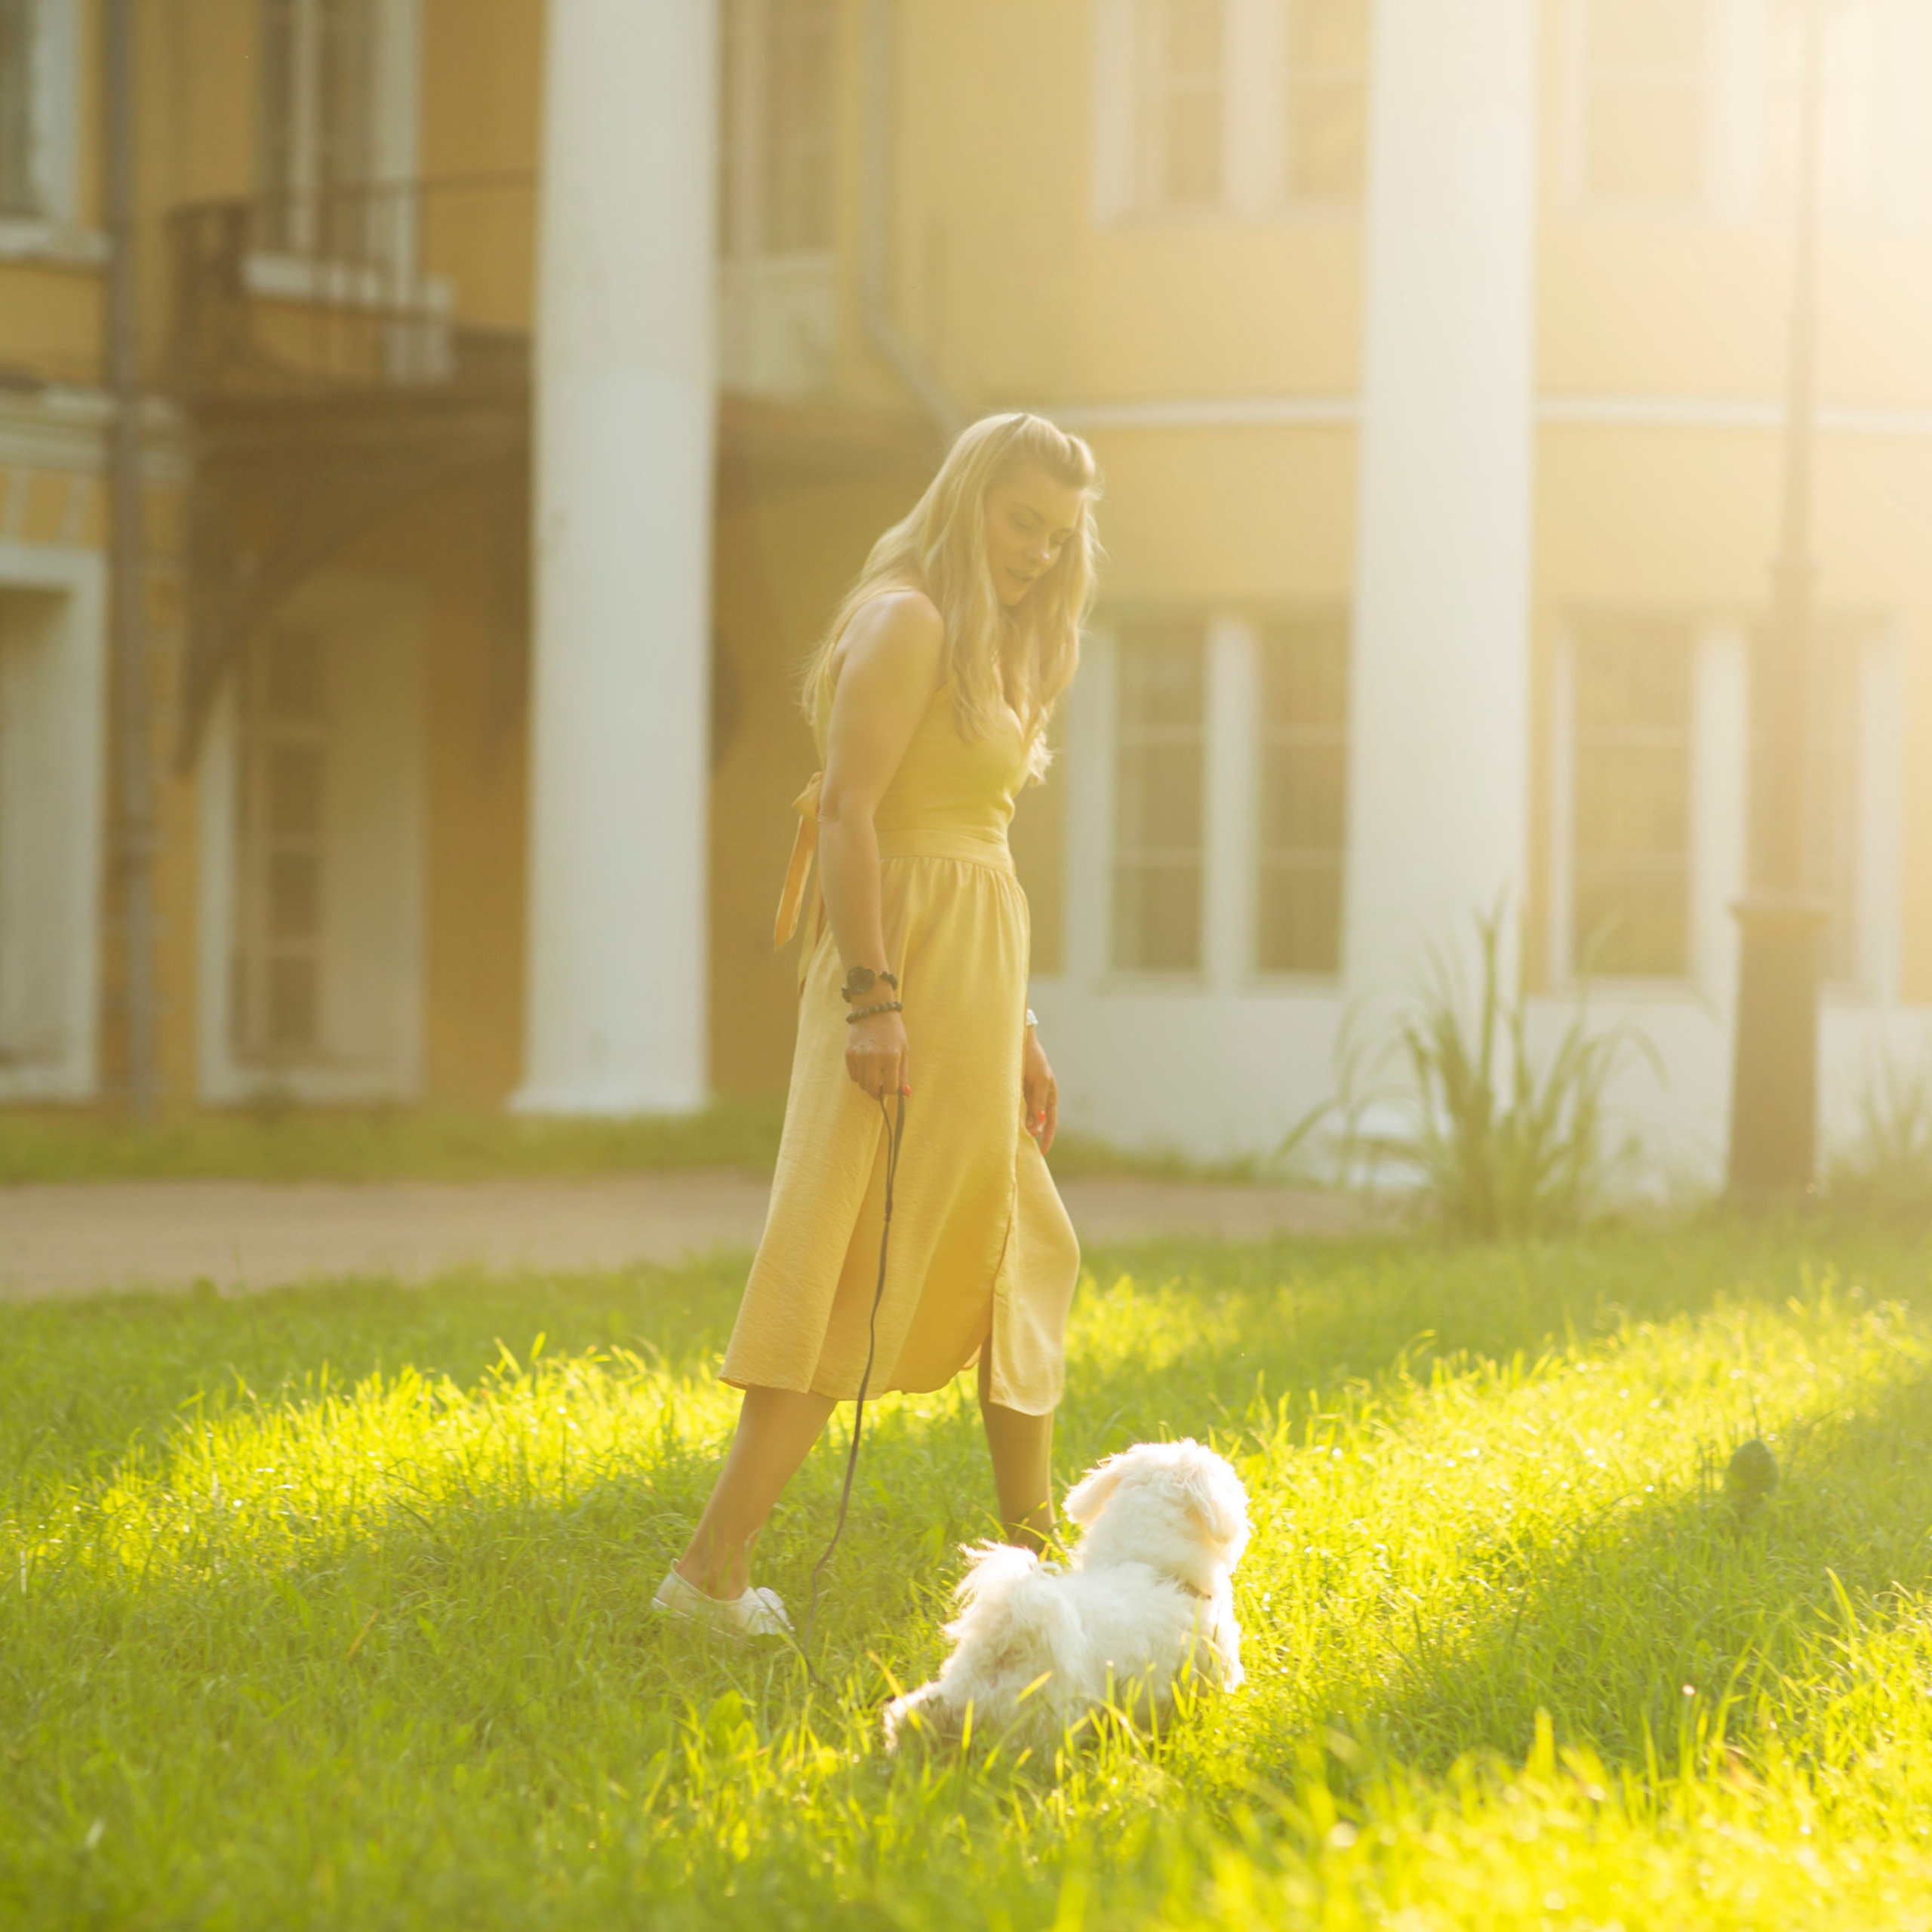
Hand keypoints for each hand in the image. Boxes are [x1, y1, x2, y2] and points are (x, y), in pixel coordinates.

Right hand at [845, 1008, 909, 1100]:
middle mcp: (873, 1056)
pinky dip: (860, 1075)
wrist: (874, 1010)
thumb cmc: (892, 1031)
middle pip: (872, 1089)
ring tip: (875, 1071)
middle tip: (882, 1086)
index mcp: (891, 1056)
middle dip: (878, 1092)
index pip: (890, 1088)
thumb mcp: (904, 1049)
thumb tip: (905, 1094)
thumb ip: (903, 1073)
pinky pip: (853, 1075)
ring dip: (869, 1083)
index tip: (893, 1085)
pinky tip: (866, 1065)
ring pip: (862, 1083)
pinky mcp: (848, 1053)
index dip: (892, 1090)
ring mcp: (859, 1055)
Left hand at [1021, 1027, 1057, 1153]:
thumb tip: (1041, 1122)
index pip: (1051, 1121)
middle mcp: (1041, 1096)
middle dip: (1034, 1132)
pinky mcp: (1019, 1089)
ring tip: (1015, 1135)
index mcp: (1051, 1095)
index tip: (1042, 1152)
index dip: (1047, 1137)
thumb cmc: (1034, 1060)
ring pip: (1028, 1115)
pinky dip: (1016, 1115)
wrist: (1020, 1042)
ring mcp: (1030, 1093)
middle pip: (1039, 1120)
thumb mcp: (1039, 1082)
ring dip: (1023, 1125)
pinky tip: (1009, 1121)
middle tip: (1026, 1144)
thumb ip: (1038, 1102)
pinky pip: (1019, 1107)